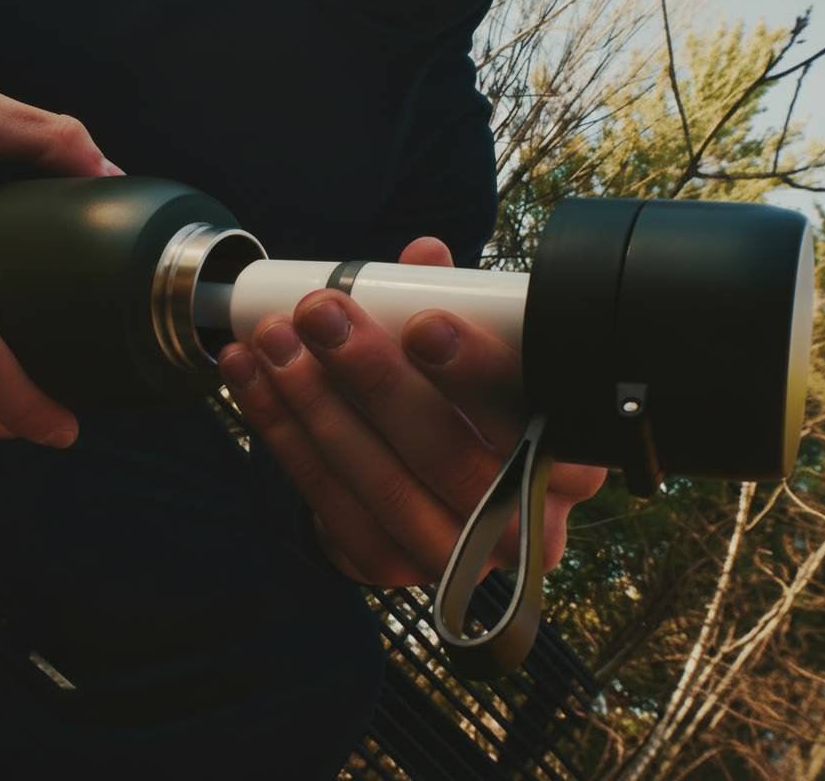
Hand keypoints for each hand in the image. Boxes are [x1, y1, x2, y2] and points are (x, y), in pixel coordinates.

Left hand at [218, 238, 605, 585]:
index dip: (479, 375)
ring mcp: (458, 558)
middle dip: (375, 379)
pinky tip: (251, 378)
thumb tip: (424, 254)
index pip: (538, 419)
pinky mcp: (392, 569)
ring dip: (315, 404)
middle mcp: (527, 527)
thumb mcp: (482, 356)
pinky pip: (329, 503)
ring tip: (274, 339)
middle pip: (448, 457)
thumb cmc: (474, 408)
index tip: (424, 322)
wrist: (441, 493)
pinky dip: (283, 434)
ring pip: (382, 486)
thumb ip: (462, 306)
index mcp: (573, 462)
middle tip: (322, 314)